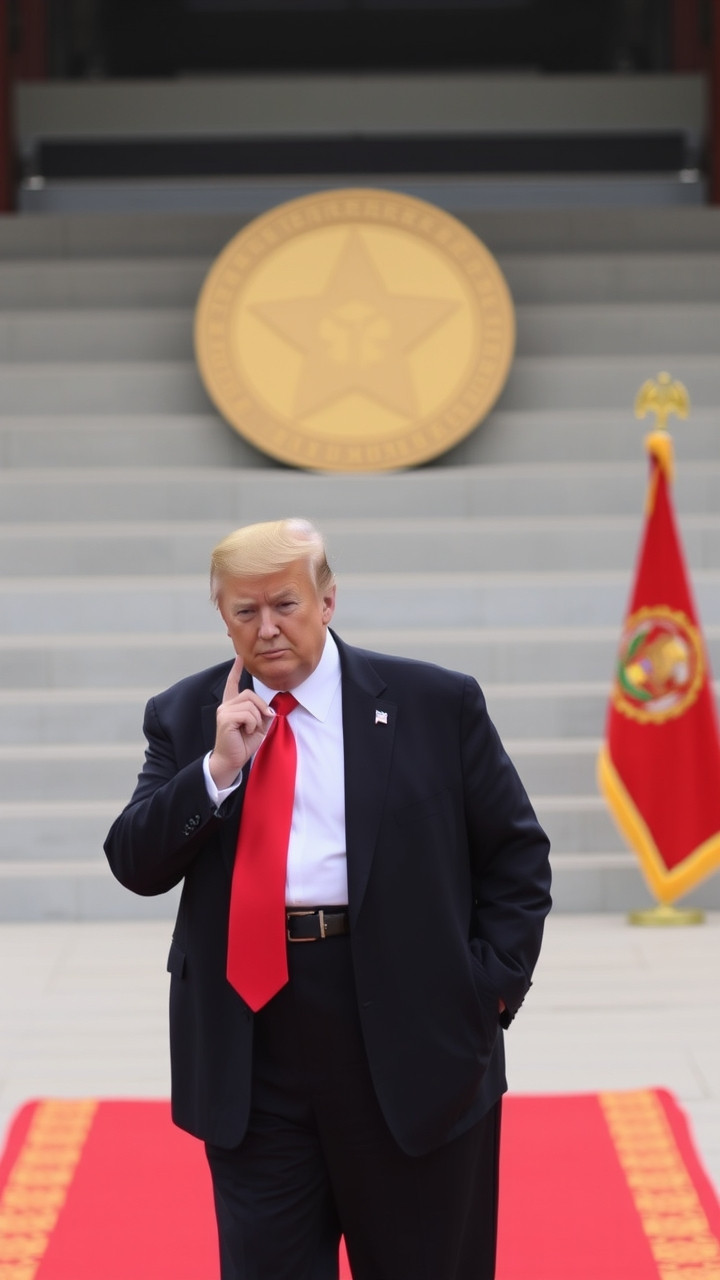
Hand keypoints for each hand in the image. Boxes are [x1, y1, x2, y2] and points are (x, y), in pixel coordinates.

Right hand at [209, 657, 274, 789]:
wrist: (232, 760)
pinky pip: (248, 714)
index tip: (239, 658)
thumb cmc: (243, 745)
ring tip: (250, 730)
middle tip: (259, 724)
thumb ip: (264, 714)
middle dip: (261, 708)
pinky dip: (253, 724)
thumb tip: (269, 709)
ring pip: (250, 705)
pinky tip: (246, 732)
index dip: (236, 671)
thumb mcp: (259, 727)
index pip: (233, 684)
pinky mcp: (225, 718)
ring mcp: (224, 711)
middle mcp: (226, 706)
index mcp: (232, 706)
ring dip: (257, 720)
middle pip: (250, 694)